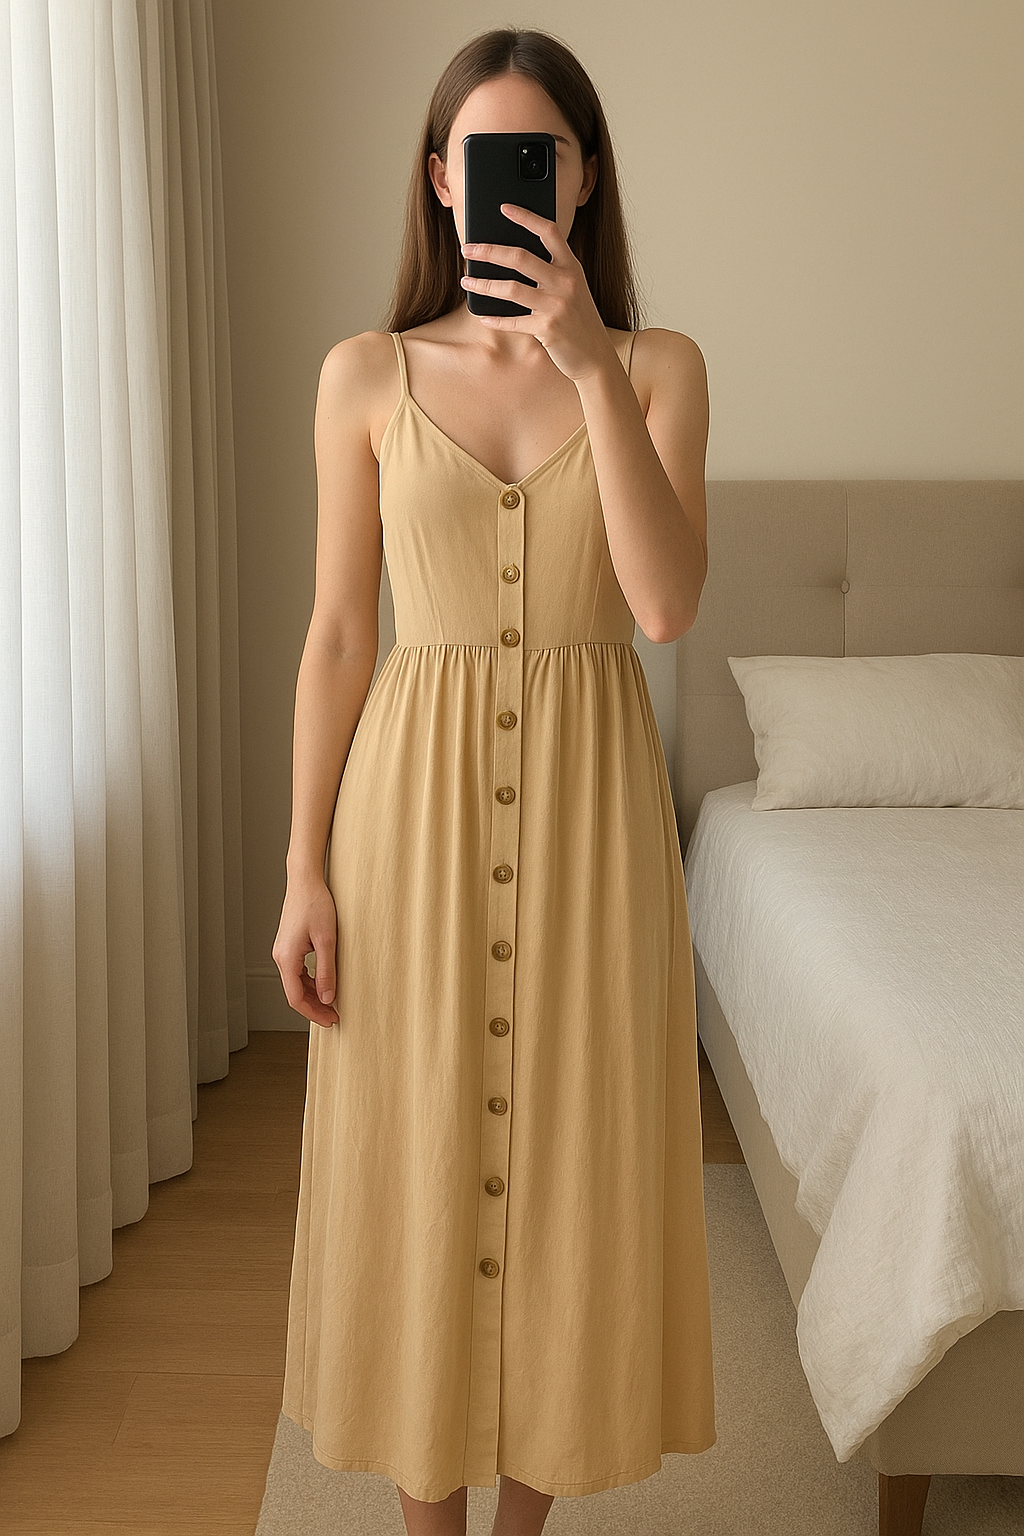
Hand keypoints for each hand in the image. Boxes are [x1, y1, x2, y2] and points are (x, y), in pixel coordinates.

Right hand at [272, 876, 339, 1027]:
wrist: (305, 881)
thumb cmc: (316, 905)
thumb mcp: (327, 940)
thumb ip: (326, 971)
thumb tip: (328, 999)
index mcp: (287, 958)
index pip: (296, 998)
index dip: (314, 1013)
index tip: (331, 1020)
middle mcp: (280, 957)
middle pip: (294, 993)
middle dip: (314, 1007)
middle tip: (335, 1016)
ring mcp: (282, 951)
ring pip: (295, 983)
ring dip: (313, 996)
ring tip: (332, 1003)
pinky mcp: (288, 945)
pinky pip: (297, 971)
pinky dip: (309, 982)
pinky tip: (324, 984)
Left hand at [459, 203, 619, 382]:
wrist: (595, 355)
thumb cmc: (578, 319)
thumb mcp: (572, 288)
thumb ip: (550, 272)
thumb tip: (511, 258)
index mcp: (571, 267)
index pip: (548, 231)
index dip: (526, 216)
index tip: (504, 208)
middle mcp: (566, 282)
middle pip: (521, 257)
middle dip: (489, 251)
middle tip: (468, 249)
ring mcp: (557, 306)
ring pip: (511, 289)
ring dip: (483, 284)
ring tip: (466, 281)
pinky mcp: (548, 329)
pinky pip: (513, 322)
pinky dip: (495, 319)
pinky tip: (482, 315)